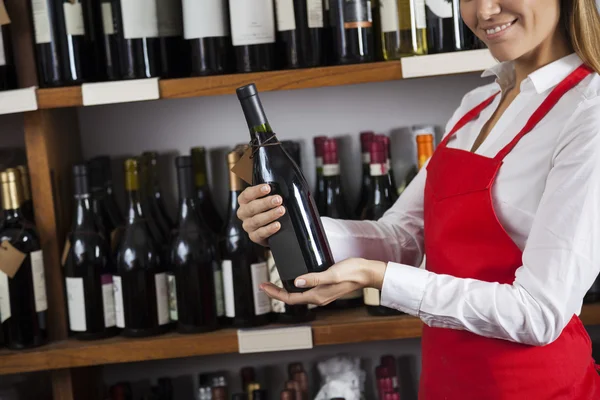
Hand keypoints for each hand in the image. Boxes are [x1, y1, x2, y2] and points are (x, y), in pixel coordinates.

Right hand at [237, 184, 284, 246]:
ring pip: (256, 220)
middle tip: (278, 200)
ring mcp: (248, 226)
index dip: (257, 191)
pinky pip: (260, 233)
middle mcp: (243, 213)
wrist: (267, 230)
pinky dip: (269, 229)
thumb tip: (279, 189)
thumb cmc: (266, 211)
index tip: (267, 188)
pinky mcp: (253, 236)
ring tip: (281, 211)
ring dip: (270, 215)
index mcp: (244, 202)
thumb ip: (269, 195)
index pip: (247, 194)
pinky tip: (277, 225)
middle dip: (266, 203)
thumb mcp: (266, 200)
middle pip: (252, 207)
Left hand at [260, 258, 386, 306]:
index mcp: (317, 296)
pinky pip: (306, 290)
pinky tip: (294, 278)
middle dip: (276, 292)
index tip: (263, 286)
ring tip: (274, 282)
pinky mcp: (326, 287)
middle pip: (292, 298)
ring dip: (285, 289)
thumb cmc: (352, 272)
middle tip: (264, 285)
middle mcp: (318, 297)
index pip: (290, 298)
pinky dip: (296, 285)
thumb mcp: (331, 274)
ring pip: (298, 295)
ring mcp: (322, 294)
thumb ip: (314, 278)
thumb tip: (296, 282)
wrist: (367, 273)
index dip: (275, 293)